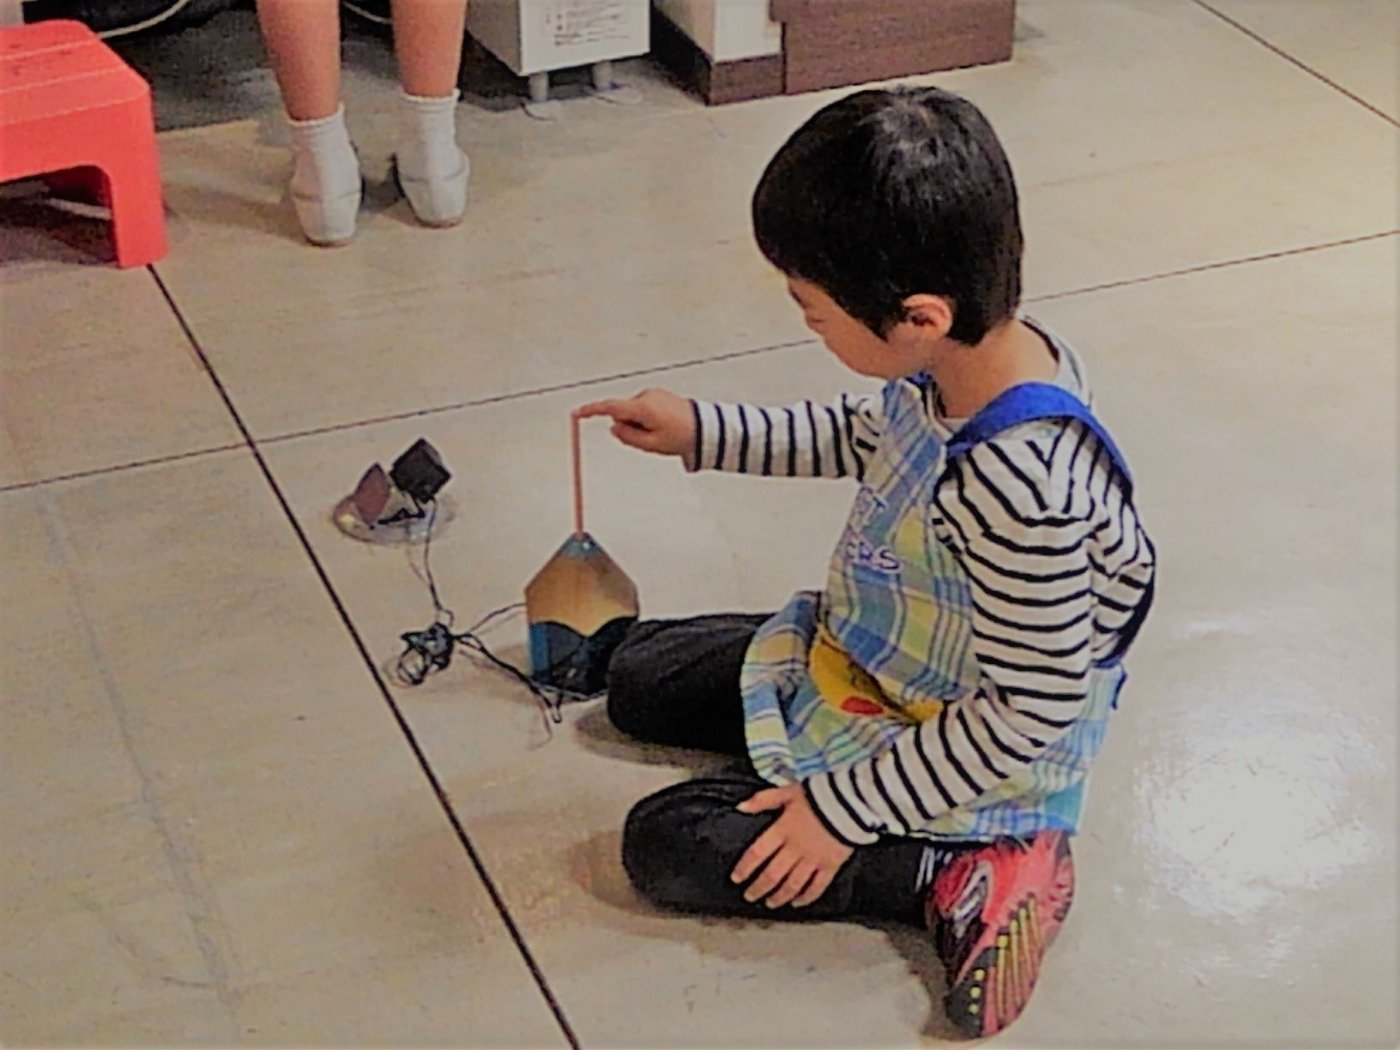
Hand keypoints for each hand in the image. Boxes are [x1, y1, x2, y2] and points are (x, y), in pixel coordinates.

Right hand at [573, 388, 694, 459]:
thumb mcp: (651, 445)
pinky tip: (665, 425)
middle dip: (629, 428)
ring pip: (633, 413)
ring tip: (662, 433)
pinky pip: (644, 410)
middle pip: (622, 413)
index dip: (591, 411)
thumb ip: (628, 437)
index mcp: (642, 408)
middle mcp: (646, 397)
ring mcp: (653, 394)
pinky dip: (647, 419)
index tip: (577, 413)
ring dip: (641, 424)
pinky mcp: (659, 395)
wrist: (705, 428)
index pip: (610, 408)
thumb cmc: (682, 436)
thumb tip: (614, 428)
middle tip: (651, 440)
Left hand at [730, 783, 852, 908]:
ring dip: (779, 896)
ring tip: (770, 904)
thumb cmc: (817, 795)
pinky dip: (806, 897)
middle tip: (750, 896)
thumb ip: (763, 799)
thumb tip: (740, 807)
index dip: (745, 867)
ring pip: (792, 884)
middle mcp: (795, 848)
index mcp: (782, 830)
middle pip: (772, 874)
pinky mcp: (831, 865)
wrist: (850, 800)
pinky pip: (817, 886)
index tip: (737, 878)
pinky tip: (797, 903)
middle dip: (758, 888)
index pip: (757, 853)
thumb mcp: (787, 791)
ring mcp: (813, 859)